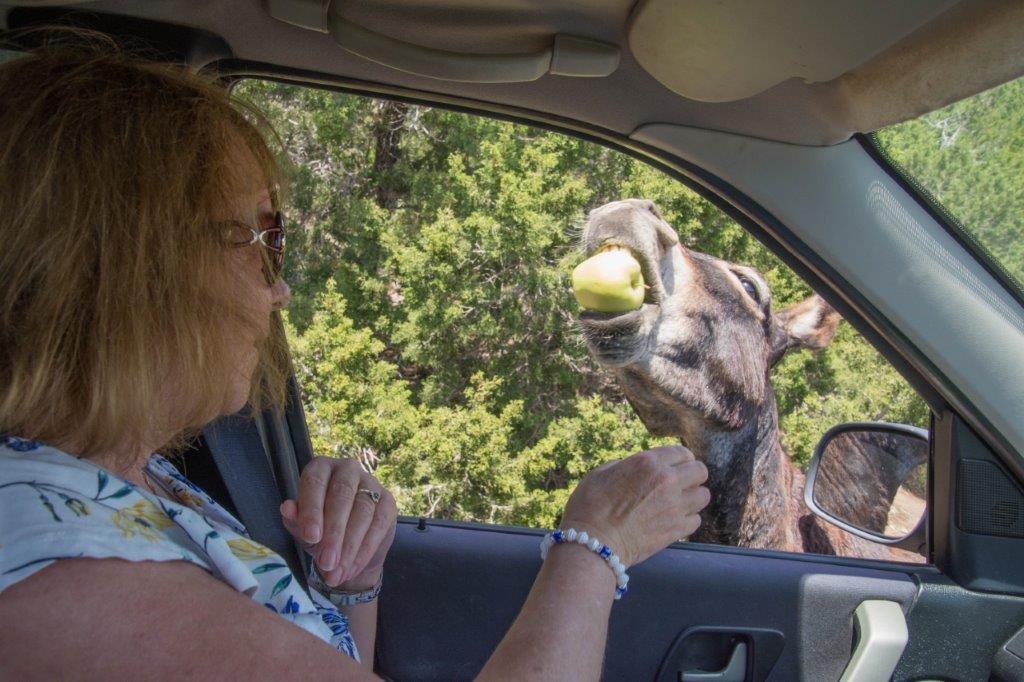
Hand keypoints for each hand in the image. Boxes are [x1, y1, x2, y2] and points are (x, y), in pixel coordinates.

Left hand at [280, 457, 396, 588]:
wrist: (348, 547)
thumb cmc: (320, 529)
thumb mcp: (302, 527)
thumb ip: (295, 519)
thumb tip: (287, 508)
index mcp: (321, 468)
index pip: (315, 483)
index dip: (312, 509)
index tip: (311, 537)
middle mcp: (347, 469)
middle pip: (342, 496)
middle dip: (334, 533)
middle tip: (326, 562)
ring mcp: (371, 483)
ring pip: (362, 511)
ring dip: (350, 546)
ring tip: (336, 573)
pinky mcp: (388, 501)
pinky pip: (378, 524)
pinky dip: (365, 549)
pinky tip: (352, 568)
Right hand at [559, 444, 709, 567]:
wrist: (594, 544)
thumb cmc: (590, 506)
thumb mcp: (601, 473)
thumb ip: (623, 466)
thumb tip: (632, 468)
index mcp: (648, 463)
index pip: (682, 452)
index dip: (680, 459)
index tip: (675, 466)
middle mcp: (667, 481)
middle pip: (700, 471)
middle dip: (692, 475)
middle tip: (680, 483)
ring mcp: (675, 507)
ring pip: (703, 496)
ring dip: (692, 497)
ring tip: (679, 503)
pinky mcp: (677, 530)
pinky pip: (696, 520)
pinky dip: (687, 520)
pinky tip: (674, 520)